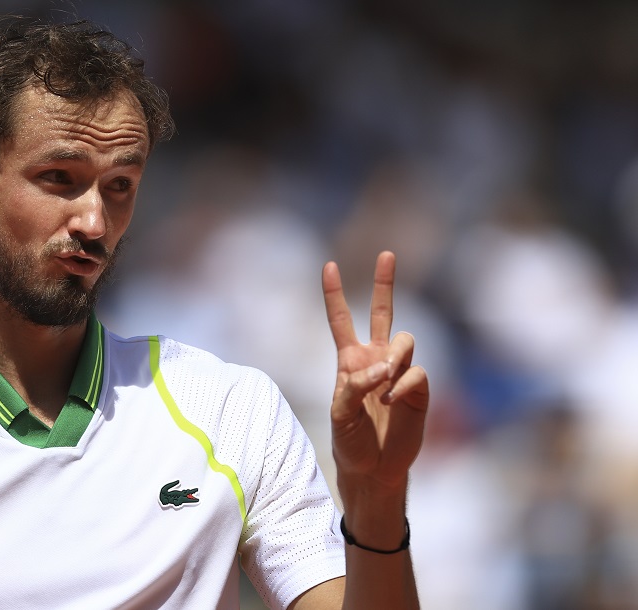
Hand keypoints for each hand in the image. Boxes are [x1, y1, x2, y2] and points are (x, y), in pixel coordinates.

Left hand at [323, 251, 428, 493]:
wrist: (372, 467)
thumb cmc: (349, 440)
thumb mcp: (338, 412)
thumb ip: (353, 386)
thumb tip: (380, 368)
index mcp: (349, 359)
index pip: (341, 320)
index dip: (334, 294)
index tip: (328, 266)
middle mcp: (375, 359)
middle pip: (382, 312)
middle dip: (385, 282)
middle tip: (386, 254)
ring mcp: (398, 371)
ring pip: (404, 339)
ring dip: (393, 357)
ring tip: (382, 382)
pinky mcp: (418, 388)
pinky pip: (415, 371)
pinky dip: (401, 384)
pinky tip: (390, 400)